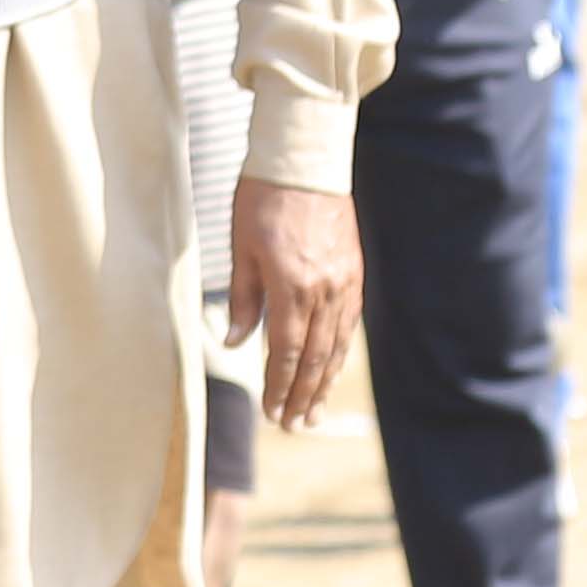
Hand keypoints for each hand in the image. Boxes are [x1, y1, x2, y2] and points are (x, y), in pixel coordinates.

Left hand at [231, 175, 362, 428]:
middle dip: (302, 395)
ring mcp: (344, 283)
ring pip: (336, 345)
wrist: (306, 161)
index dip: (278, 386)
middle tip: (294, 425)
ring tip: (315, 412)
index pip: (284, 351)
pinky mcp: (354, 273)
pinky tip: (330, 370)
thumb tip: (233, 343)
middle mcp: (324, 290)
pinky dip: (339, 353)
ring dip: (324, 382)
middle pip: (313, 357)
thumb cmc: (263, 200)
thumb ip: (242, 299)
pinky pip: (348, 324)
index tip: (272, 412)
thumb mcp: (241, 249)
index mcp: (291, 287)